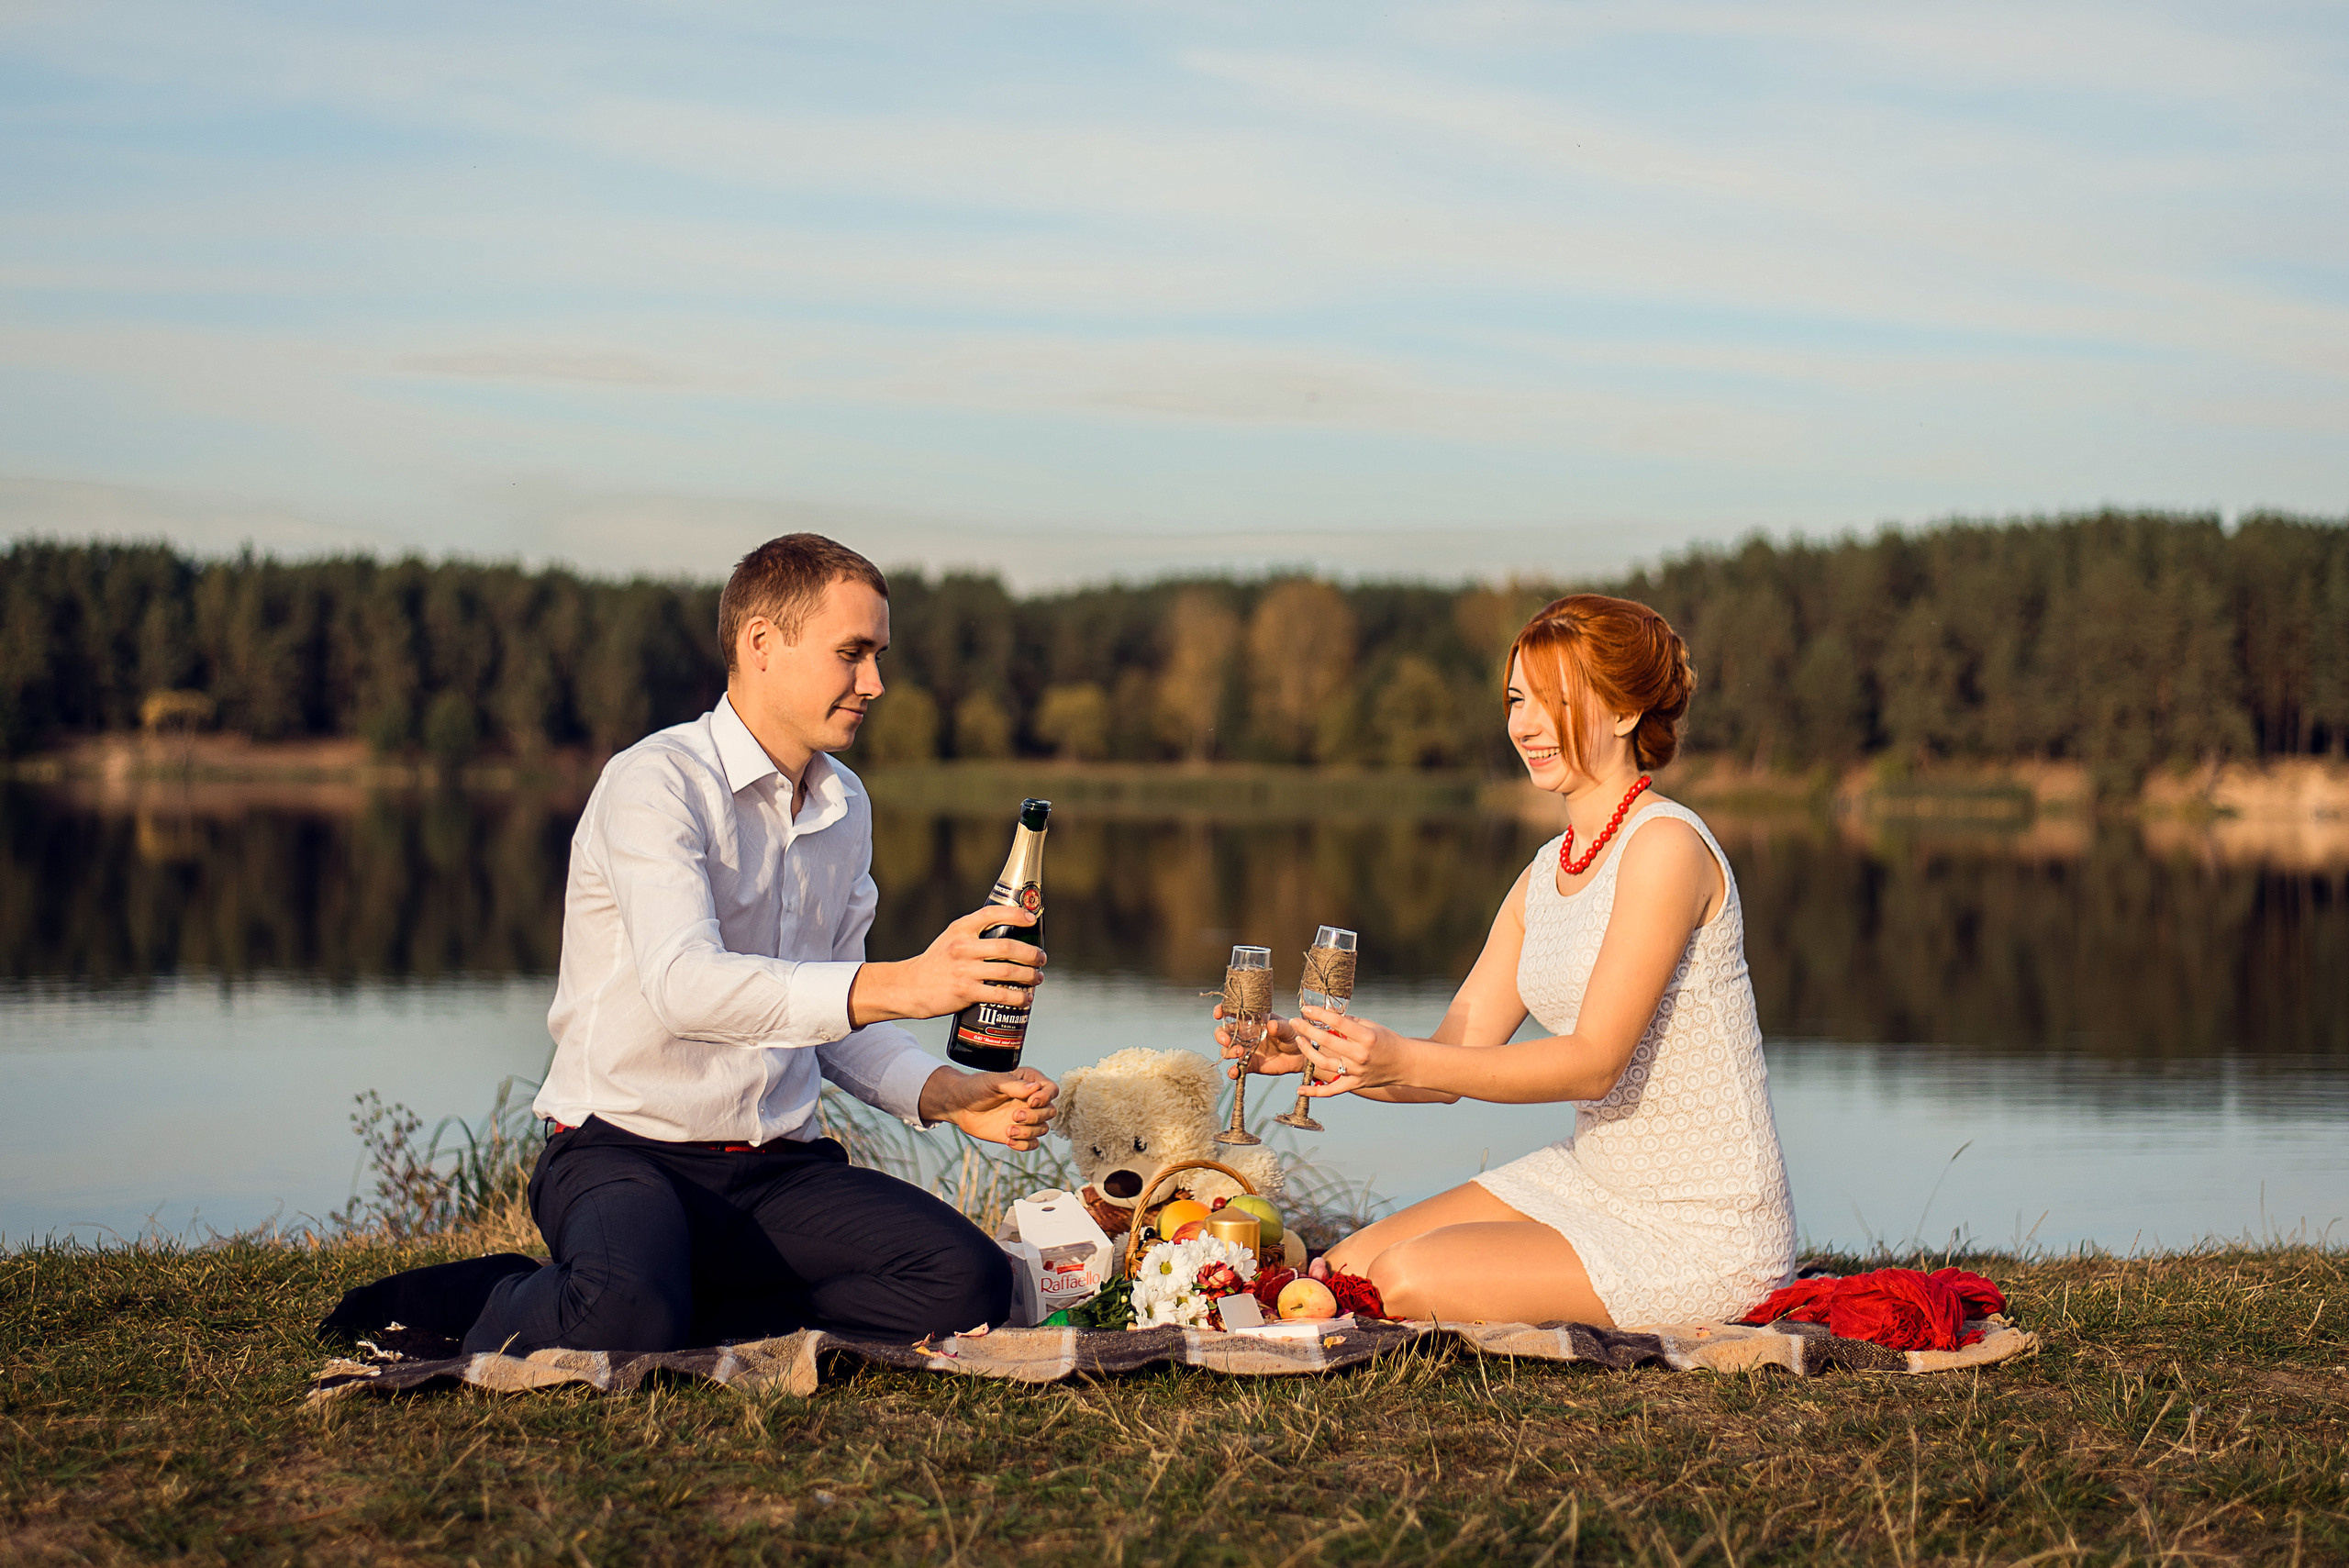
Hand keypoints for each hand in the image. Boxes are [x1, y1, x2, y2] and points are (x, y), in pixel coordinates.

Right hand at [848, 905, 1044, 1024]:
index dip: (1016, 914)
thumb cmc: (936, 963)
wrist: (910, 987)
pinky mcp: (965, 991)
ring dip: (1029, 976)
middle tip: (1041, 958)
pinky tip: (1025, 998)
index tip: (1032, 918)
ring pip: (1008, 971)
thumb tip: (1010, 934)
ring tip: (1037, 978)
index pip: (992, 913)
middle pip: (1007, 947)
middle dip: (1031, 953)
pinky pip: (999, 994)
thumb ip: (975, 934)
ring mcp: (964, 970)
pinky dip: (1018, 997)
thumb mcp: (951, 938)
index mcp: (960, 928)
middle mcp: (963, 947)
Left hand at [922, 1066, 1057, 1150]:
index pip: (1051, 1089)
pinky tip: (1008, 1140)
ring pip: (1043, 1129)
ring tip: (1008, 1130)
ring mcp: (1025, 1118)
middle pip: (1050, 1111)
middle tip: (1014, 1116)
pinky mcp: (1018, 1134)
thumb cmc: (975, 1087)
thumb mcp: (993, 1081)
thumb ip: (1013, 1085)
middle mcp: (1030, 1101)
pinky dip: (1024, 1145)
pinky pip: (1032, 1144)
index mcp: (1028, 1082)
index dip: (1046, 1097)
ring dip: (1029, 1132)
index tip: (1031, 1102)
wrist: (960, 1106)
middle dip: (1035, 1116)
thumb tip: (1035, 1088)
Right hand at [1215, 1004, 1307, 1079]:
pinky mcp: (1250, 1065)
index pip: (1232, 1013)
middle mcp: (1245, 1034)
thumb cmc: (1294, 1035)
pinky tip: (1235, 1072)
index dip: (1221, 1011)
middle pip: (1224, 1033)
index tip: (1219, 1014)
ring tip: (1240, 1053)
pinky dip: (1233, 1071)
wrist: (1301, 1055)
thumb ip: (1280, 1026)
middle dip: (1221, 1036)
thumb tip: (1271, 1025)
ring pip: (1227, 1051)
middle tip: (1227, 1040)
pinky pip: (1237, 1068)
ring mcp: (1246, 1050)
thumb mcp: (1289, 1028)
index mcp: (1251, 1020)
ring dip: (1229, 1052)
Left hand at [1291, 1006, 1411, 1096]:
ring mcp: (1356, 1071)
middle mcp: (1360, 1055)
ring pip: (1324, 1063)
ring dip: (1308, 1052)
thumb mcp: (1371, 1026)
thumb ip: (1349, 1022)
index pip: (1338, 1023)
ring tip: (1299, 1040)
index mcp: (1366, 1037)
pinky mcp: (1355, 1084)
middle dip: (1307, 1030)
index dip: (1320, 1014)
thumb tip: (1326, 1016)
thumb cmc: (1387, 1041)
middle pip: (1327, 1041)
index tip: (1306, 1008)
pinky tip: (1300, 1089)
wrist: (1405, 1063)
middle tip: (1295, 1021)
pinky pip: (1332, 1090)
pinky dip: (1315, 1092)